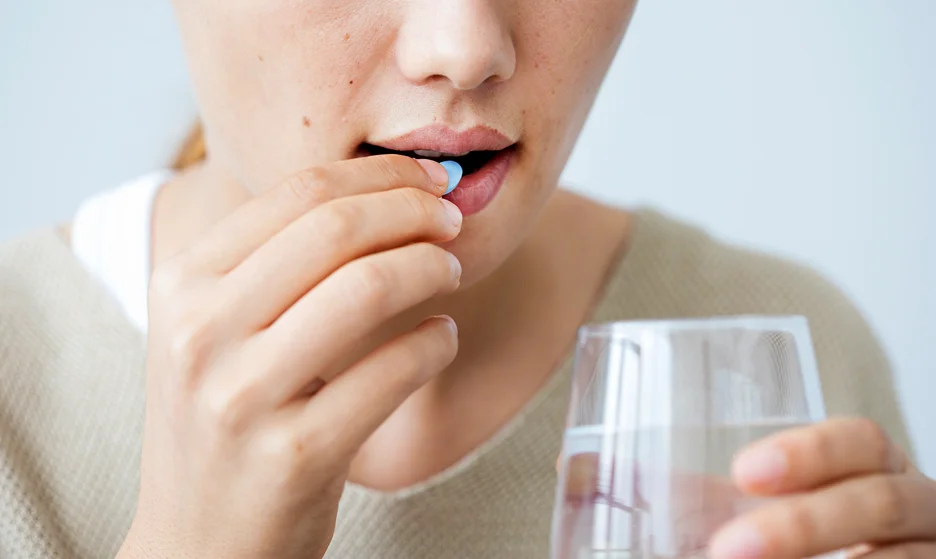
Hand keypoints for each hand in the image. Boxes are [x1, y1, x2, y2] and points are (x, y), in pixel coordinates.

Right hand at [119, 155, 461, 558]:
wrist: (198, 542)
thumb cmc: (223, 422)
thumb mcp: (213, 332)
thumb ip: (270, 265)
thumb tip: (376, 195)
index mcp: (180, 285)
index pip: (296, 193)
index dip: (377, 174)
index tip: (424, 180)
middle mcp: (200, 333)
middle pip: (335, 229)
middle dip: (413, 210)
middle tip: (451, 218)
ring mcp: (243, 396)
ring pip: (368, 287)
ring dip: (431, 267)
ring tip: (451, 271)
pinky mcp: (296, 454)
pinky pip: (393, 370)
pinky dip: (435, 343)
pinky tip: (441, 339)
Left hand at [710, 417, 935, 557]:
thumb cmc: (815, 545)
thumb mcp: (767, 517)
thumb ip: (701, 501)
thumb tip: (597, 472)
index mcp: (878, 475)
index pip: (863, 443)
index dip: (811, 452)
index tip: (745, 473)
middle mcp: (921, 516)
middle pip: (881, 503)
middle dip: (804, 525)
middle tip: (729, 550)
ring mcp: (932, 557)